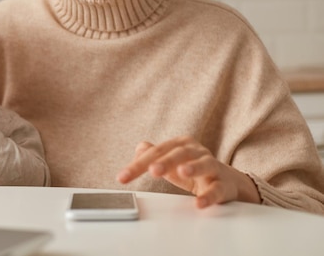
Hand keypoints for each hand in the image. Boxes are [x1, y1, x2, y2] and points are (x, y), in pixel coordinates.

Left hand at [116, 136, 260, 207]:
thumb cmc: (193, 170)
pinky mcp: (223, 184)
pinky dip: (209, 196)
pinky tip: (199, 203)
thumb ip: (153, 155)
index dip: (138, 165)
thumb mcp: (170, 162)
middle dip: (164, 161)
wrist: (226, 182)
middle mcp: (196, 151)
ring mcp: (212, 166)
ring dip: (193, 167)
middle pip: (178, 154)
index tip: (122, 177)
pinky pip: (217, 189)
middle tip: (152, 170)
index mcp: (180, 145)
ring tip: (182, 172)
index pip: (156, 152)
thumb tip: (139, 148)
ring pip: (203, 164)